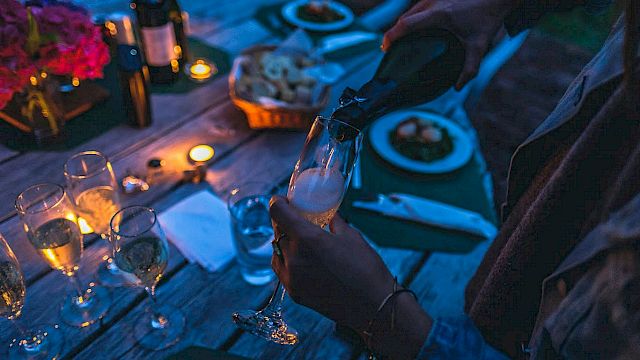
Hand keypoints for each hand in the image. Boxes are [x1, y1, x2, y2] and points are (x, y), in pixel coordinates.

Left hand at [269, 195, 394, 330]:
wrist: (373, 306)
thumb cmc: (366, 268)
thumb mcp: (351, 236)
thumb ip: (333, 222)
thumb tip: (327, 214)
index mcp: (307, 238)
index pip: (277, 212)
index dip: (277, 202)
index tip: (282, 200)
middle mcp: (294, 257)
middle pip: (277, 231)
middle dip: (283, 222)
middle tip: (295, 218)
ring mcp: (292, 277)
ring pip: (276, 251)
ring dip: (284, 242)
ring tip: (300, 240)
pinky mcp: (294, 292)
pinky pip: (281, 270)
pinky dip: (286, 260)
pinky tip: (301, 258)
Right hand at [382, 0, 515, 89]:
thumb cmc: (487, 20)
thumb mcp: (479, 46)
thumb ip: (469, 69)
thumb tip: (457, 87)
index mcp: (438, 16)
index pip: (406, 25)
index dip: (391, 36)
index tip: (384, 48)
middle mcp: (432, 3)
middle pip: (404, 18)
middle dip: (394, 33)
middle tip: (388, 49)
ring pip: (410, 11)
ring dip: (402, 25)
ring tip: (398, 41)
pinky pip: (417, 8)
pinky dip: (411, 19)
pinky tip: (413, 30)